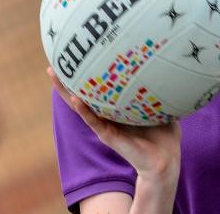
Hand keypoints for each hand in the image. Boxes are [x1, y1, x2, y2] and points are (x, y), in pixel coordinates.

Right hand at [48, 68, 180, 179]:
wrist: (165, 160)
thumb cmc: (164, 135)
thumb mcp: (162, 106)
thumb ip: (160, 89)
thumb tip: (166, 66)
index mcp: (116, 109)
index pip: (97, 90)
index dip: (85, 75)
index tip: (75, 58)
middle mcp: (106, 116)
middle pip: (81, 95)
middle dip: (66, 81)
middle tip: (52, 64)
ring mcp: (104, 125)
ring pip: (79, 106)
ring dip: (66, 92)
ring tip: (54, 76)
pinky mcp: (108, 136)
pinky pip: (93, 121)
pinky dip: (83, 110)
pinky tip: (75, 99)